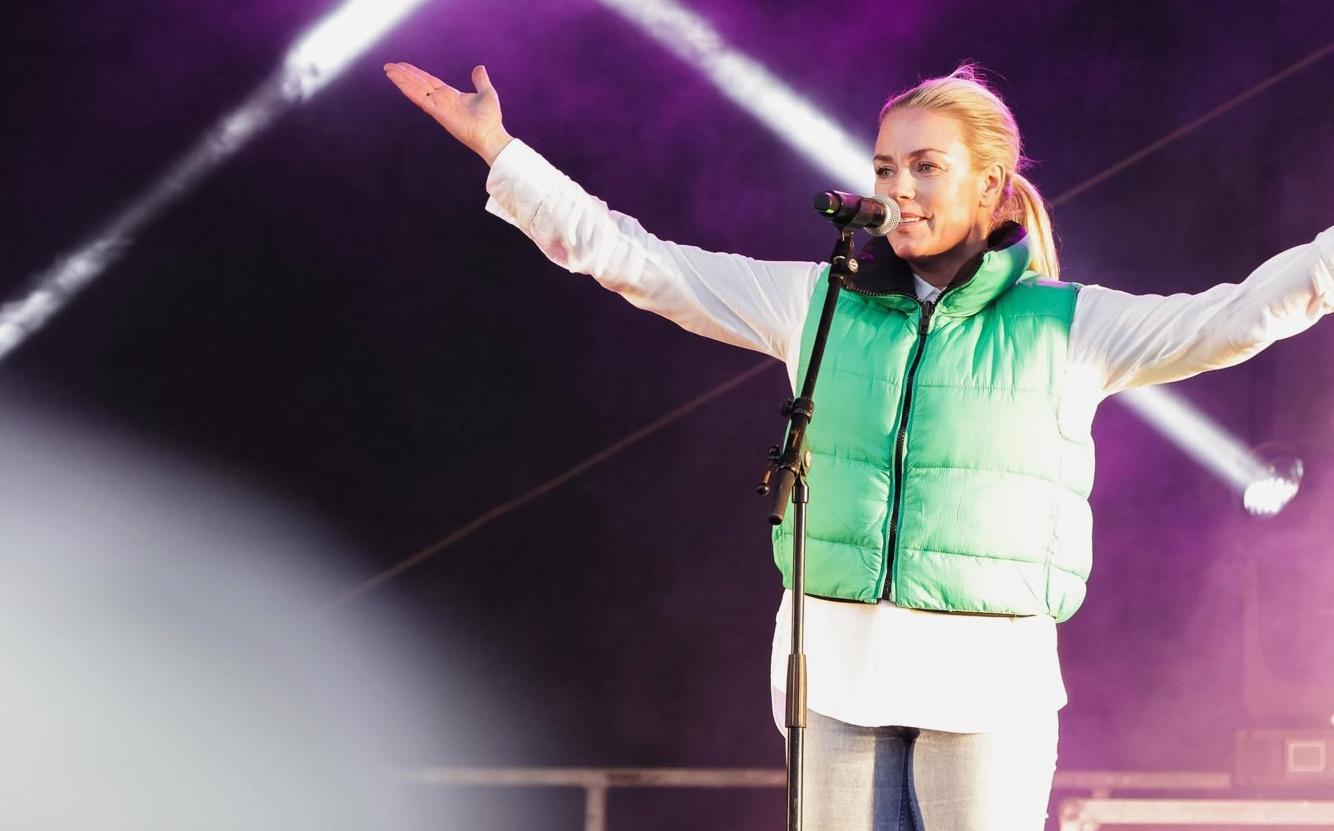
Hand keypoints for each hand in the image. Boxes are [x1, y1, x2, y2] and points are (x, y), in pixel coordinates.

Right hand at [383, 62, 512, 164]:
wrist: (491, 134)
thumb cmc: (490, 118)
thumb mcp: (486, 93)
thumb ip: (480, 81)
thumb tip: (479, 68)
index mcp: (449, 95)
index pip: (428, 81)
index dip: (416, 73)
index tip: (403, 65)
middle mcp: (440, 100)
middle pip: (418, 83)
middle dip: (403, 75)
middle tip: (389, 66)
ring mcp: (437, 106)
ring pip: (415, 89)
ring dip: (401, 79)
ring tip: (388, 70)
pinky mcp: (437, 112)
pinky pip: (420, 98)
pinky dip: (408, 89)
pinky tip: (398, 80)